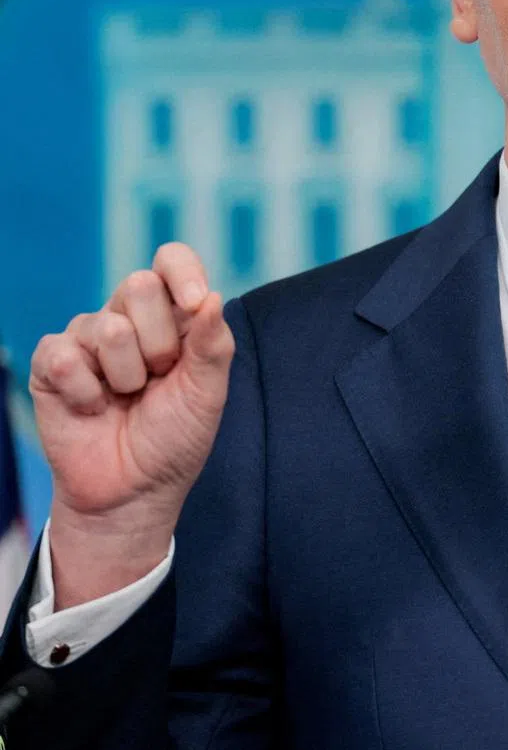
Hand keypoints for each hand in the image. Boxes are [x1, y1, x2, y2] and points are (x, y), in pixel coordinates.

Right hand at [29, 243, 234, 606]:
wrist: (136, 489)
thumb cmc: (176, 435)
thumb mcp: (208, 391)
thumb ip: (213, 344)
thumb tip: (211, 298)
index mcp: (173, 314)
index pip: (171, 260)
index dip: (180, 271)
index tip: (192, 301)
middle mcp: (129, 316)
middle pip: (138, 285)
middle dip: (159, 341)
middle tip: (159, 377)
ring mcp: (88, 337)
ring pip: (106, 326)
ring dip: (126, 375)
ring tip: (128, 398)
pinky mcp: (52, 364)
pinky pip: (64, 356)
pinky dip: (86, 392)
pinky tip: (93, 408)